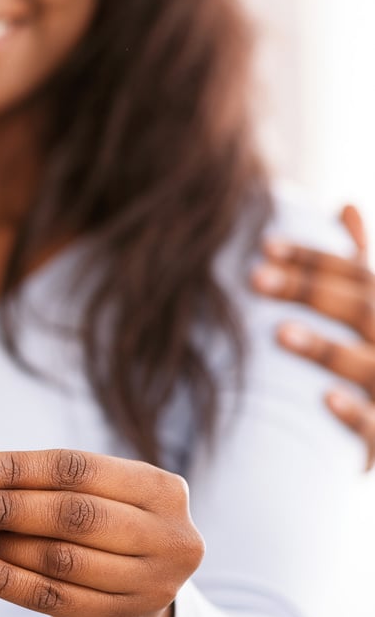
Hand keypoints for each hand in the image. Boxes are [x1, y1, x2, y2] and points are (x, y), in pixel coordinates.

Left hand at [0, 449, 203, 616]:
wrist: (136, 603)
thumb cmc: (106, 534)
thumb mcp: (98, 499)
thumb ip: (47, 488)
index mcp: (160, 489)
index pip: (77, 469)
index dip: (16, 468)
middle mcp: (167, 536)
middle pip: (71, 514)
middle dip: (3, 506)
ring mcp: (149, 584)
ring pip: (57, 559)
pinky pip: (48, 597)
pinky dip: (1, 580)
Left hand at [252, 205, 374, 466]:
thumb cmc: (374, 365)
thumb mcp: (373, 310)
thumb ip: (359, 266)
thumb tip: (345, 204)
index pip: (361, 275)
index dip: (315, 258)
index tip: (264, 244)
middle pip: (364, 311)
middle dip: (311, 292)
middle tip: (255, 277)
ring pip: (369, 366)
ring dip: (326, 348)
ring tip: (278, 332)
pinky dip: (353, 412)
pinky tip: (323, 399)